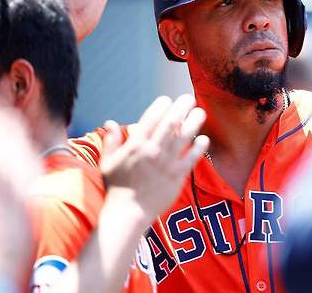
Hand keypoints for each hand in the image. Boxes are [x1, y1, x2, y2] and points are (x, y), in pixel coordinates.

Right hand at [99, 95, 208, 222]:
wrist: (128, 213)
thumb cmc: (116, 188)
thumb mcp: (108, 162)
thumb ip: (111, 141)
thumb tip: (110, 122)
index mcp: (135, 145)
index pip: (150, 118)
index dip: (161, 106)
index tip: (167, 99)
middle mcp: (152, 151)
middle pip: (170, 123)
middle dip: (181, 107)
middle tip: (189, 98)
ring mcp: (165, 164)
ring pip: (183, 138)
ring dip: (193, 122)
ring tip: (200, 112)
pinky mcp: (176, 177)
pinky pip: (191, 159)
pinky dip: (198, 148)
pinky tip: (204, 138)